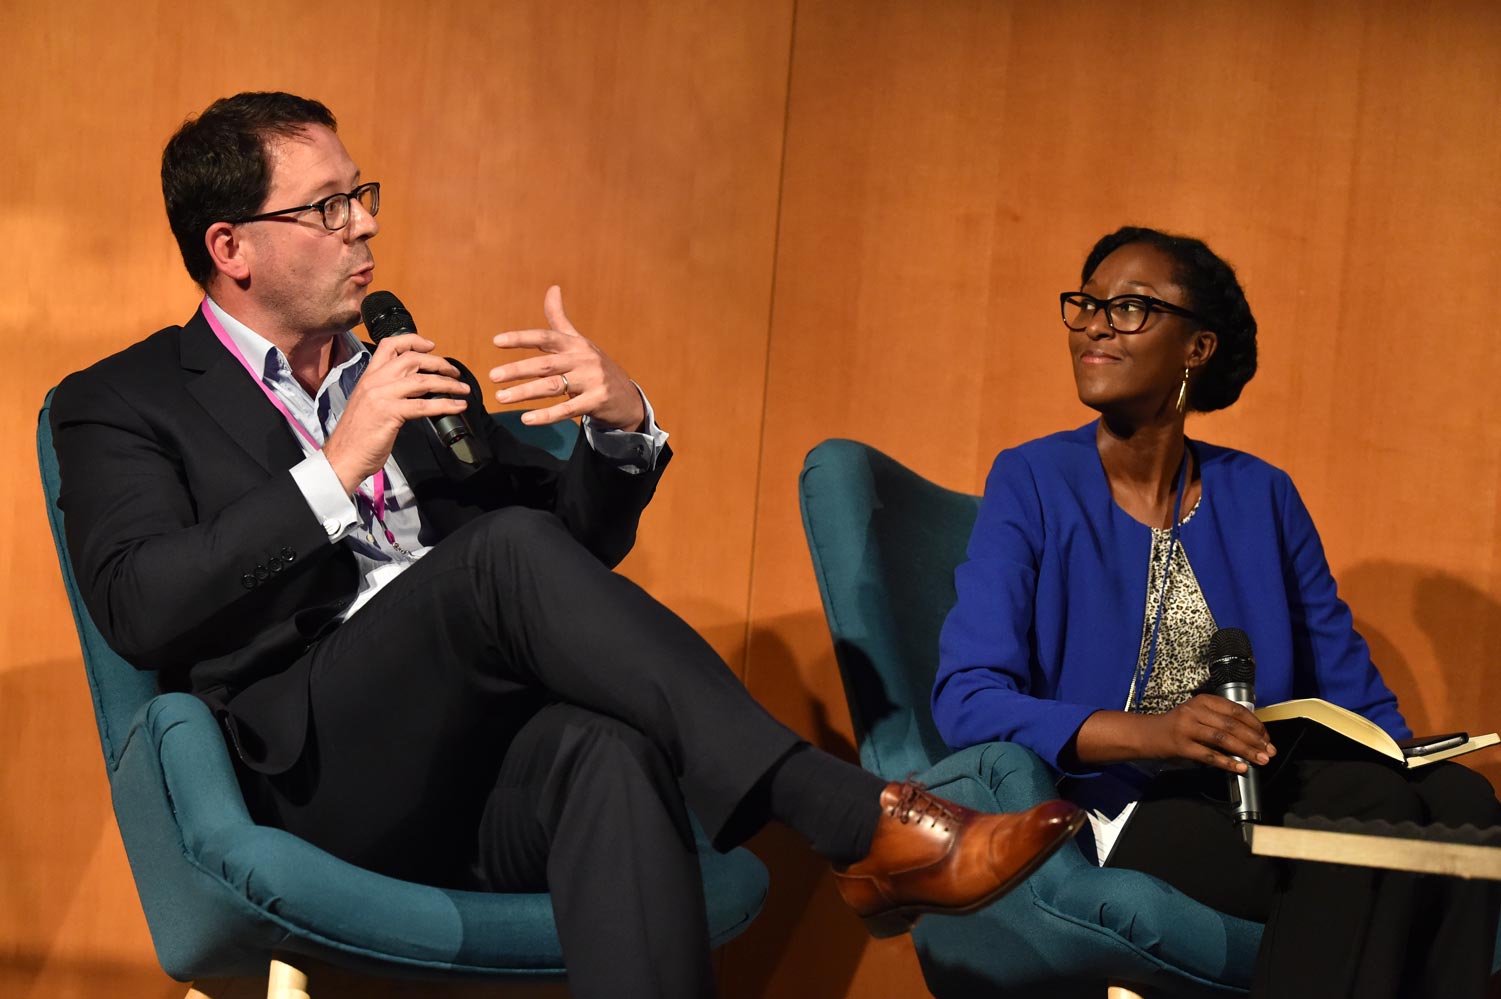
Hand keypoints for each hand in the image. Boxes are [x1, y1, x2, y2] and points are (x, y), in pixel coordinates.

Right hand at [323, 333, 468, 494]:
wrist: (343, 456)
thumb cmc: (358, 435)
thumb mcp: (370, 404)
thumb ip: (389, 390)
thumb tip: (417, 387)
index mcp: (368, 376)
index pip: (390, 345)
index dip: (413, 341)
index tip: (431, 346)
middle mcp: (374, 381)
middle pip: (412, 359)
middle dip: (439, 363)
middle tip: (454, 373)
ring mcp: (381, 396)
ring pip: (422, 380)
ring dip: (448, 383)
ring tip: (463, 389)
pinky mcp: (390, 413)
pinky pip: (424, 405)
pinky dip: (445, 404)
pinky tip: (457, 406)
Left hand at [489, 285, 645, 429]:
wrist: (627, 397)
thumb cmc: (595, 367)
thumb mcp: (579, 342)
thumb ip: (560, 318)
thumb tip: (553, 288)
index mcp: (575, 344)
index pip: (545, 337)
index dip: (521, 338)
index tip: (496, 341)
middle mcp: (583, 360)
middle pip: (545, 364)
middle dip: (517, 369)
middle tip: (492, 376)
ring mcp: (591, 381)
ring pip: (553, 386)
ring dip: (525, 392)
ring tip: (501, 398)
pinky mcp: (596, 401)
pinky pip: (567, 410)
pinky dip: (546, 415)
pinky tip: (526, 419)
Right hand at [1141, 694, 1275, 773]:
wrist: (1147, 734)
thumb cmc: (1177, 725)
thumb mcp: (1198, 714)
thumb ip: (1220, 719)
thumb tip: (1252, 735)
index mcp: (1203, 701)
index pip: (1236, 710)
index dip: (1255, 724)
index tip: (1267, 737)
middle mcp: (1195, 711)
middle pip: (1232, 725)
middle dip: (1255, 740)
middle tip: (1269, 751)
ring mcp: (1187, 728)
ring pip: (1223, 739)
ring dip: (1245, 751)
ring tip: (1260, 760)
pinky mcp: (1181, 746)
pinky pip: (1209, 755)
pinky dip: (1227, 762)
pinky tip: (1240, 768)